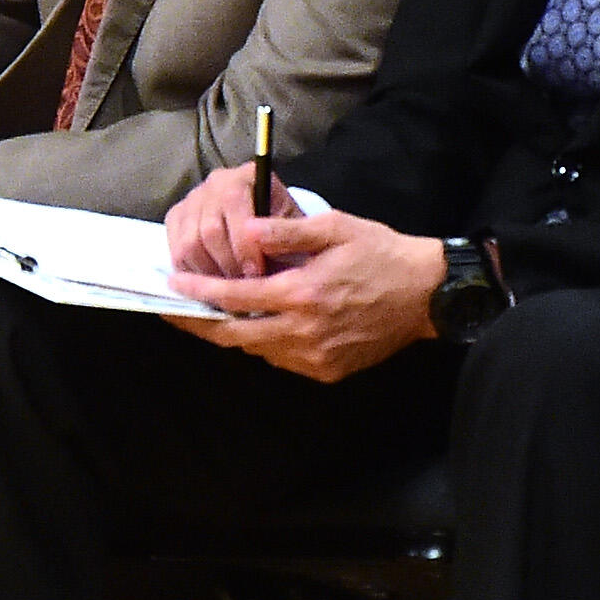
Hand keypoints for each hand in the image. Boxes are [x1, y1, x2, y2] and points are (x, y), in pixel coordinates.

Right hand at [165, 159, 300, 278]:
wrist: (270, 228)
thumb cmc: (284, 231)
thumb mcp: (294, 231)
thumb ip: (283, 239)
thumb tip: (267, 258)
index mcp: (246, 176)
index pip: (233, 204)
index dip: (243, 244)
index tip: (257, 273)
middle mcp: (215, 182)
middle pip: (208, 230)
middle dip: (227, 264)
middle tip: (243, 287)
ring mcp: (192, 199)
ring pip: (189, 245)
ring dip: (209, 273)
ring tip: (229, 287)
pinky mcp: (176, 218)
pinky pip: (176, 252)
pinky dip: (192, 273)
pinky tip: (212, 282)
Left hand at [165, 211, 443, 381]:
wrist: (427, 295)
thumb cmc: (380, 254)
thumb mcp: (335, 228)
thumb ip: (286, 232)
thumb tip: (245, 231)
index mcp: (303, 294)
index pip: (235, 296)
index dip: (199, 292)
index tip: (173, 285)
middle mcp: (305, 332)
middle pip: (234, 335)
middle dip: (200, 323)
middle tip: (174, 311)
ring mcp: (316, 357)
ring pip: (256, 349)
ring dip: (234, 331)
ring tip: (213, 312)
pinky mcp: (327, 371)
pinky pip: (280, 359)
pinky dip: (264, 342)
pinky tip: (261, 322)